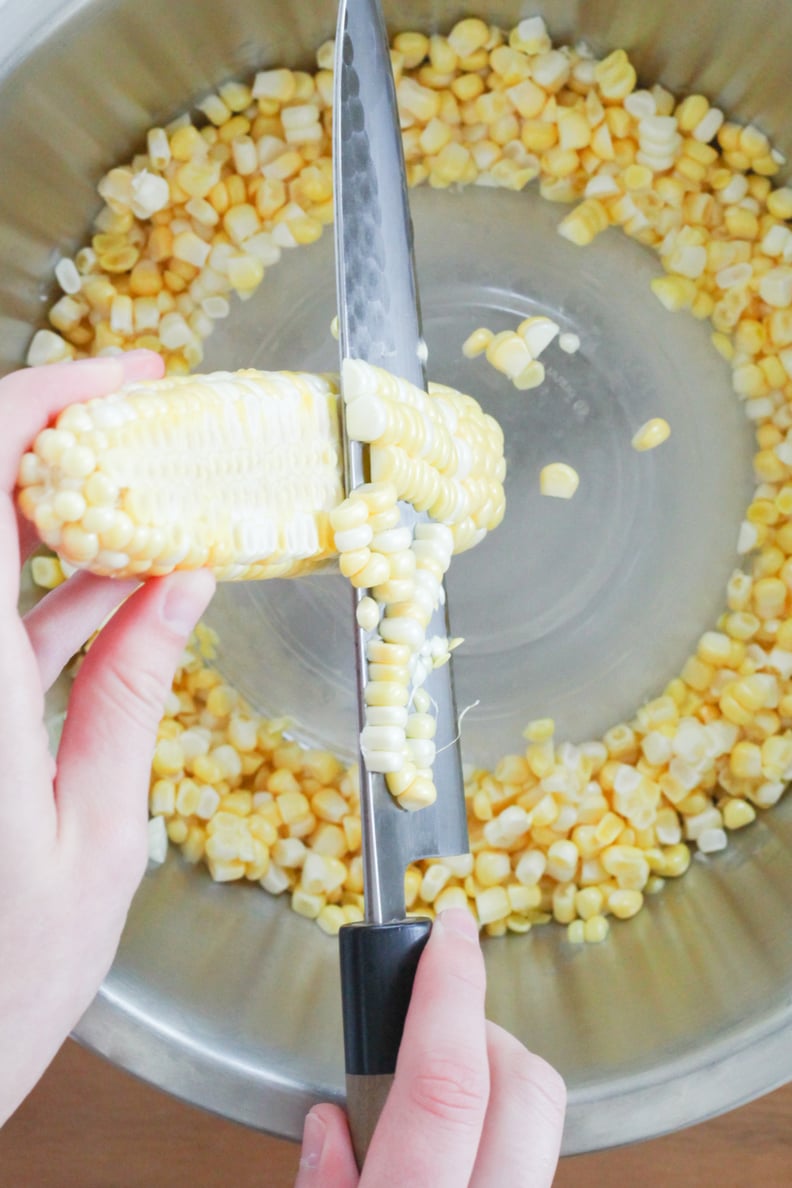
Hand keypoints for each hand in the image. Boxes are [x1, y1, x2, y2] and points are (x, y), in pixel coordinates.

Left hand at [0, 353, 214, 1125]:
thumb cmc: (0, 981)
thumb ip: (130, 695)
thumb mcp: (94, 837)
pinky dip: (57, 583)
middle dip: (63, 436)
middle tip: (153, 417)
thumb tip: (182, 583)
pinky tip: (123, 580)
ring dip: (66, 507)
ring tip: (159, 492)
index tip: (125, 377)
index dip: (41, 405)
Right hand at [295, 908, 565, 1186]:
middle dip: (484, 1034)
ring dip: (493, 1088)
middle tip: (428, 1039)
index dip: (451, 991)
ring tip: (429, 1117)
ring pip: (544, 1121)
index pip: (446, 1083)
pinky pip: (536, 1158)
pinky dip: (499, 1136)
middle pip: (527, 1086)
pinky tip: (453, 1160)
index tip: (450, 931)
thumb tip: (331, 1123)